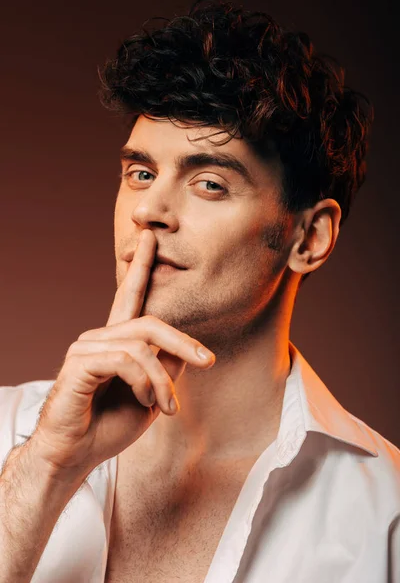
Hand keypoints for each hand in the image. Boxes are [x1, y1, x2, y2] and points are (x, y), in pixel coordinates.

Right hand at [31, 229, 215, 480]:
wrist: (77, 456)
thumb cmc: (109, 426)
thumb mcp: (151, 396)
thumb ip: (166, 369)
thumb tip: (186, 350)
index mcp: (116, 341)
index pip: (130, 295)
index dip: (142, 266)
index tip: (150, 237)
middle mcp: (100, 337)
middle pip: (151, 323)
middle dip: (184, 342)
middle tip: (208, 362)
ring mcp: (87, 347)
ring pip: (142, 346)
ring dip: (163, 381)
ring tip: (166, 407)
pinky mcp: (80, 362)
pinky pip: (126, 360)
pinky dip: (145, 382)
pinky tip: (147, 402)